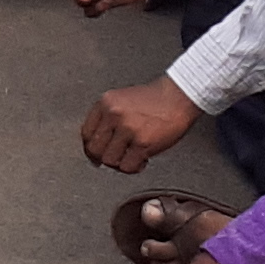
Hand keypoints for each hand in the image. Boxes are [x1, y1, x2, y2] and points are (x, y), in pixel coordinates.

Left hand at [82, 77, 199, 172]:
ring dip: (121, 163)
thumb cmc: (154, 100)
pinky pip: (128, 166)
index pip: (86, 133)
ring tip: (132, 156)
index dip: (90, 148)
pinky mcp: (142, 143)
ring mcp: (128, 128)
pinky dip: (135, 167)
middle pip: (95, 149)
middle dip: (105, 157)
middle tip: (117, 157)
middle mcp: (114, 114)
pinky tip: (143, 158)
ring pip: (110, 160)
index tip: (95, 155)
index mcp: (106, 103)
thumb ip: (108, 118)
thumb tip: (97, 143)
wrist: (178, 97)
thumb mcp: (122, 100)